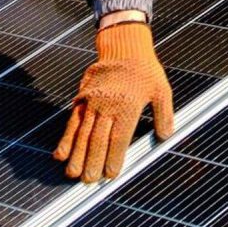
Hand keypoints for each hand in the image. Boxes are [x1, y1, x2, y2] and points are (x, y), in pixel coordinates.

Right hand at [56, 19, 172, 182]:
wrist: (124, 45)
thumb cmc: (146, 69)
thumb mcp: (162, 88)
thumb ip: (164, 113)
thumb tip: (166, 136)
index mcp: (129, 105)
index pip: (120, 137)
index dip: (114, 157)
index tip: (111, 175)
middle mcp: (108, 105)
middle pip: (98, 138)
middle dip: (93, 162)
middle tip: (88, 181)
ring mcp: (92, 102)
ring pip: (83, 132)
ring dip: (77, 155)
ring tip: (72, 174)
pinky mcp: (81, 98)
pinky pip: (72, 121)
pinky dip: (66, 139)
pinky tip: (61, 154)